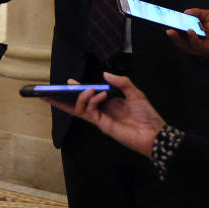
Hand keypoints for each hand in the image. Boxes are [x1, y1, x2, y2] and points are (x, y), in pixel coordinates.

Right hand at [42, 73, 166, 156]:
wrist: (154, 132)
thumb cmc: (146, 114)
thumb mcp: (135, 93)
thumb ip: (121, 82)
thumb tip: (104, 74)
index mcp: (109, 102)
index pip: (90, 95)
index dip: (79, 89)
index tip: (69, 82)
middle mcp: (102, 110)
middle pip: (78, 104)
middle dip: (64, 98)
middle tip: (54, 90)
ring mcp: (101, 118)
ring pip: (80, 108)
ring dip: (82, 96)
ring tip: (89, 89)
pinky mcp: (102, 125)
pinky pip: (90, 112)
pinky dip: (92, 101)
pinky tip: (100, 94)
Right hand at [166, 8, 208, 59]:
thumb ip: (200, 13)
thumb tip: (185, 12)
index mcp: (199, 32)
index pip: (183, 29)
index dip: (174, 25)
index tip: (164, 19)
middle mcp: (200, 40)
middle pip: (182, 40)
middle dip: (172, 34)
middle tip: (164, 27)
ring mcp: (205, 46)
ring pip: (187, 46)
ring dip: (178, 39)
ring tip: (172, 30)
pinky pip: (199, 47)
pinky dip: (193, 39)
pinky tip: (190, 31)